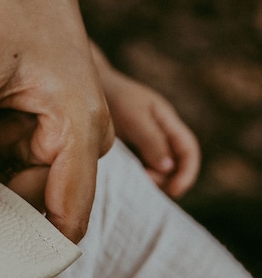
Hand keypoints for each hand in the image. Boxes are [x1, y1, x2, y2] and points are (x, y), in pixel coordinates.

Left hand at [92, 46, 200, 197]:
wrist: (89, 86)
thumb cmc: (114, 97)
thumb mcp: (135, 117)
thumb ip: (151, 141)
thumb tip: (167, 168)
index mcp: (166, 120)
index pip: (188, 150)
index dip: (187, 172)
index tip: (175, 191)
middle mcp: (159, 130)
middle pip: (175, 162)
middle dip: (169, 179)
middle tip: (148, 186)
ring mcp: (143, 138)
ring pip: (157, 166)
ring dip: (153, 179)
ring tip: (137, 182)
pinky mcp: (127, 144)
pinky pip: (140, 164)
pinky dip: (138, 175)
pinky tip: (126, 179)